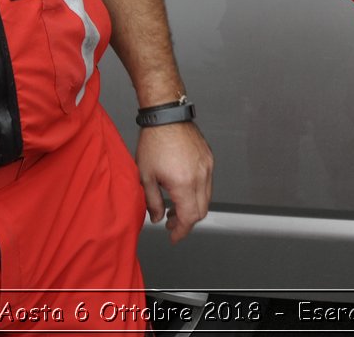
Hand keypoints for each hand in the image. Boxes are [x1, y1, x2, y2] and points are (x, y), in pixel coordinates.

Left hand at [136, 121, 213, 243]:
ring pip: (207, 197)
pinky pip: (208, 183)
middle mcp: (200, 176)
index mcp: (183, 183)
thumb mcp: (145, 176)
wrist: (167, 115)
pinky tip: (183, 189)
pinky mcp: (209, 158)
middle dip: (187, 222)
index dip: (181, 231)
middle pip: (201, 210)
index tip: (174, 236)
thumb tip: (157, 217)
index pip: (189, 217)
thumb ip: (151, 202)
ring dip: (193, 207)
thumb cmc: (154, 141)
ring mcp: (207, 166)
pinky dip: (198, 192)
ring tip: (175, 206)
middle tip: (172, 224)